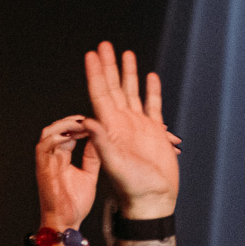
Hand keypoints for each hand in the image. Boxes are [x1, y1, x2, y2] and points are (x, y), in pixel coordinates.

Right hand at [35, 115, 100, 230]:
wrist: (67, 222)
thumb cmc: (75, 203)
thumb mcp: (89, 176)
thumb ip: (92, 159)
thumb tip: (98, 141)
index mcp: (62, 158)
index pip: (67, 134)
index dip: (78, 126)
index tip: (93, 123)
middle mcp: (52, 157)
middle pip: (56, 129)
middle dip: (70, 122)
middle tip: (86, 119)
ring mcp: (46, 162)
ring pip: (47, 134)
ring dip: (62, 126)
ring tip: (78, 124)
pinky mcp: (42, 169)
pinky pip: (42, 148)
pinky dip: (53, 139)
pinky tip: (66, 137)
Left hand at [81, 42, 178, 217]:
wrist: (153, 200)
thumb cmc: (132, 187)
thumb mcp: (114, 165)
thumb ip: (102, 143)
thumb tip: (90, 119)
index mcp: (110, 128)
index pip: (99, 94)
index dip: (95, 74)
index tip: (91, 55)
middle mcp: (122, 123)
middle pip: (113, 88)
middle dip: (109, 66)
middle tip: (104, 45)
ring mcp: (138, 126)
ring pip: (131, 93)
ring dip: (128, 73)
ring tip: (126, 53)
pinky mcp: (154, 132)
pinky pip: (152, 106)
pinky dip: (152, 91)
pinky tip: (150, 77)